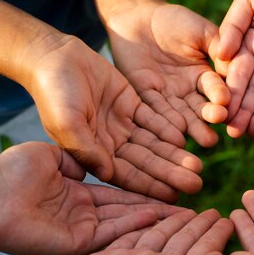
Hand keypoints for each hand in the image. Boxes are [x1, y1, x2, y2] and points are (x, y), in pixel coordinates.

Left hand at [0, 142, 186, 254]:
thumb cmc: (13, 169)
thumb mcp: (52, 155)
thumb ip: (79, 158)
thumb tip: (97, 161)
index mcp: (78, 191)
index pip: (119, 188)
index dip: (144, 183)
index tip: (168, 176)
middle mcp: (83, 211)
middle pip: (128, 207)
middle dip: (157, 201)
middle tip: (187, 197)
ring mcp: (81, 228)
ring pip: (124, 222)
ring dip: (153, 217)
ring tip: (181, 209)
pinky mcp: (76, 243)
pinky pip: (111, 234)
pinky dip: (133, 226)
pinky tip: (157, 215)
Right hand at [27, 35, 202, 201]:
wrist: (55, 57)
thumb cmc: (54, 92)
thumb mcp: (67, 122)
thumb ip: (86, 148)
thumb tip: (107, 173)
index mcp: (93, 153)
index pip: (126, 175)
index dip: (150, 186)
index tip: (174, 197)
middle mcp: (110, 143)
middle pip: (146, 162)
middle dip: (170, 173)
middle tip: (197, 184)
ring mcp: (122, 124)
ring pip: (153, 143)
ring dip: (175, 154)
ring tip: (199, 165)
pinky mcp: (131, 104)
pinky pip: (154, 119)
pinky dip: (168, 127)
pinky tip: (186, 137)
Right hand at [50, 208, 233, 254]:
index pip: (204, 253)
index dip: (216, 237)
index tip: (228, 219)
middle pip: (185, 245)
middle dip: (199, 228)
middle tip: (213, 211)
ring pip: (160, 240)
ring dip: (175, 225)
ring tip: (188, 210)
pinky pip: (133, 237)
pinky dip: (143, 226)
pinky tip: (151, 216)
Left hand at [107, 2, 229, 147]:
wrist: (138, 16)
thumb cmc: (174, 20)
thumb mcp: (201, 32)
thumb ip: (218, 47)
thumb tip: (235, 67)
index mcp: (204, 75)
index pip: (215, 89)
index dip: (220, 97)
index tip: (226, 106)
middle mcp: (187, 91)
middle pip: (200, 108)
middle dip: (207, 120)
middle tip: (217, 134)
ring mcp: (166, 95)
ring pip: (180, 114)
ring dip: (190, 128)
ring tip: (202, 141)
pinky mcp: (144, 95)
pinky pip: (154, 110)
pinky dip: (163, 123)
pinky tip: (174, 135)